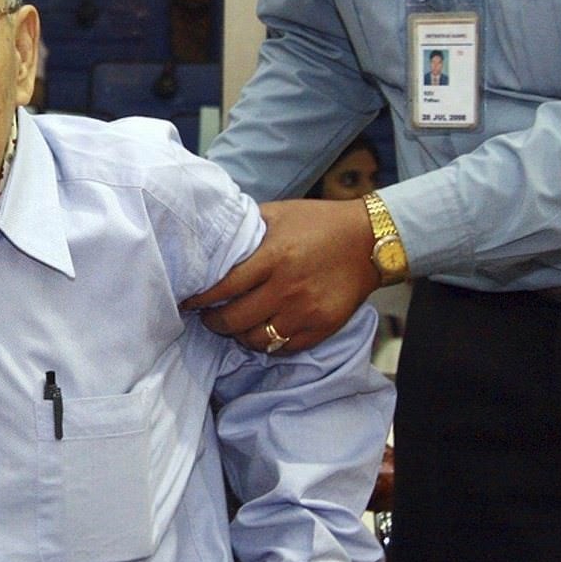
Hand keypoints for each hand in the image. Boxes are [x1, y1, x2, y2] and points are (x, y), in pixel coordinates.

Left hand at [185, 199, 377, 354]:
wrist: (371, 240)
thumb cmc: (320, 222)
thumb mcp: (279, 213)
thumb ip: (247, 229)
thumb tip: (213, 237)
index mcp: (274, 257)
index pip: (225, 287)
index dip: (201, 299)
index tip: (189, 301)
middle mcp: (288, 288)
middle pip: (236, 320)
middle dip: (215, 322)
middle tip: (208, 318)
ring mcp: (306, 311)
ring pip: (258, 339)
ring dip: (240, 336)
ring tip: (234, 326)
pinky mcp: (323, 326)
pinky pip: (285, 348)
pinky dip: (269, 343)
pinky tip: (262, 332)